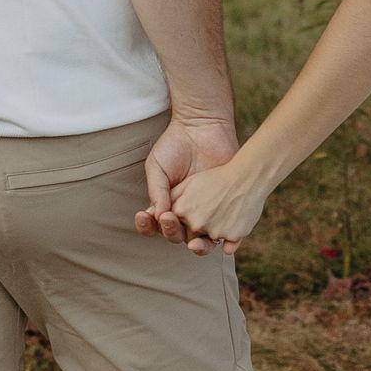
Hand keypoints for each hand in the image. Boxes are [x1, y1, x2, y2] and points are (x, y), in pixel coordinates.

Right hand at [136, 114, 238, 245]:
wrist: (203, 127)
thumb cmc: (175, 145)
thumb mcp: (157, 166)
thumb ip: (156, 191)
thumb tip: (157, 217)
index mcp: (166, 205)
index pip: (154, 225)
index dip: (146, 226)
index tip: (143, 216)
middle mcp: (185, 212)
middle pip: (175, 235)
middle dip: (169, 230)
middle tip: (169, 216)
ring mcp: (206, 211)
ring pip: (200, 239)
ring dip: (194, 243)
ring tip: (191, 237)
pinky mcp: (226, 209)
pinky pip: (225, 231)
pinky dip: (222, 241)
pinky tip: (216, 237)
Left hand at [167, 157, 268, 255]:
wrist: (249, 174)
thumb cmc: (217, 177)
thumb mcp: (189, 184)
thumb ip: (171, 200)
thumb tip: (157, 215)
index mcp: (182, 211)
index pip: (176, 227)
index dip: (180, 223)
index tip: (189, 215)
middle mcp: (196, 224)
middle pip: (191, 238)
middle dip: (195, 231)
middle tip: (205, 218)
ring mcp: (215, 231)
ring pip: (210, 242)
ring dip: (213, 234)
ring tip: (221, 216)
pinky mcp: (233, 236)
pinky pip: (228, 246)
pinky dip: (230, 241)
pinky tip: (231, 228)